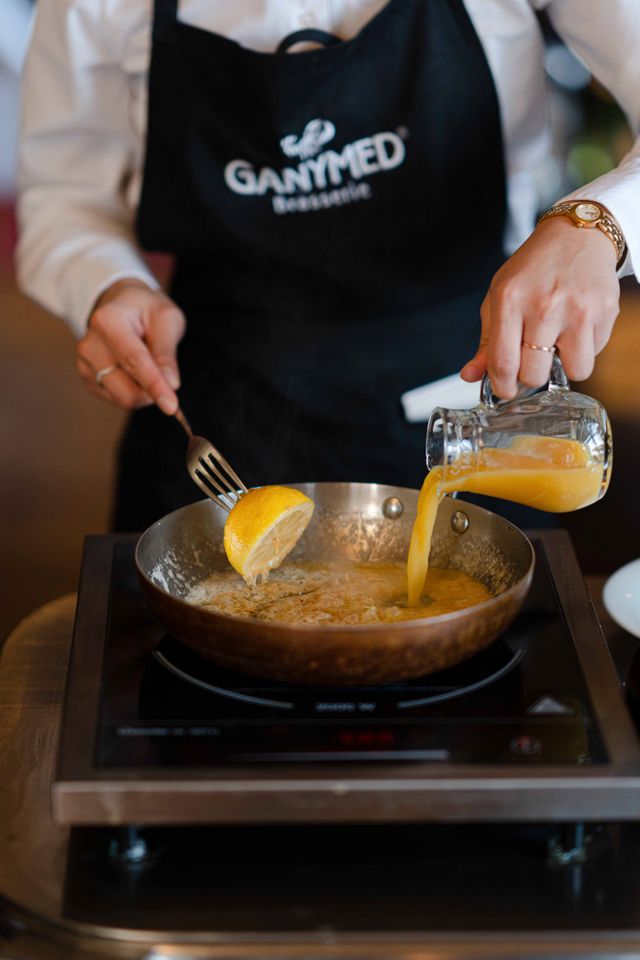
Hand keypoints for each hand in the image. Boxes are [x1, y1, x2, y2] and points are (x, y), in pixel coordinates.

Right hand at [76, 279, 185, 413]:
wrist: (121, 306)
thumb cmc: (146, 310)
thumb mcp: (166, 319)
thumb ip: (167, 352)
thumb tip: (170, 384)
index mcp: (107, 321)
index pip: (134, 361)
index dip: (154, 385)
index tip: (171, 406)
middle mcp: (89, 345)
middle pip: (126, 390)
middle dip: (152, 391)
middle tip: (166, 372)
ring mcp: (84, 364)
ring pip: (123, 399)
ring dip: (144, 392)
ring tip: (148, 364)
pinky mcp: (87, 379)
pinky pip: (117, 399)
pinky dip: (133, 391)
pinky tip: (134, 371)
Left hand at [460, 217, 620, 398]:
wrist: (576, 236)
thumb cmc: (533, 269)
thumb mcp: (499, 297)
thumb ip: (487, 342)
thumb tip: (471, 376)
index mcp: (510, 300)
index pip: (503, 363)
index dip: (503, 387)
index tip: (505, 390)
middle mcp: (544, 305)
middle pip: (535, 375)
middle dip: (531, 377)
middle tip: (532, 361)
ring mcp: (578, 309)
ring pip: (573, 372)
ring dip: (564, 367)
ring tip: (557, 346)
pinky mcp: (605, 311)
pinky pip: (593, 354)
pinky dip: (584, 350)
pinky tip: (576, 328)